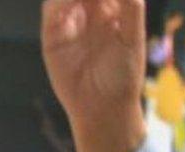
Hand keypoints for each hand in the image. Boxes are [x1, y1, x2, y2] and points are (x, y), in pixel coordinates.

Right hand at [42, 0, 146, 151]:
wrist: (103, 107)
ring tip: (81, 0)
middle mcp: (90, 10)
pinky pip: (52, 10)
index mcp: (112, 8)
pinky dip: (60, 3)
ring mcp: (70, 20)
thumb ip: (131, 8)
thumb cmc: (124, 76)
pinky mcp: (53, 33)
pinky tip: (70, 4)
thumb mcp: (132, 40)